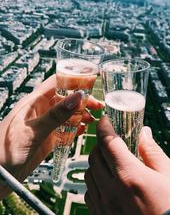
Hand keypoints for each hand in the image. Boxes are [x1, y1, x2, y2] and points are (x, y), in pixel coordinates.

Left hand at [0, 75, 102, 197]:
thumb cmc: (6, 151)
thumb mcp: (33, 131)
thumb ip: (56, 114)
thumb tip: (78, 96)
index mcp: (34, 102)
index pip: (56, 83)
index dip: (72, 81)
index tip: (90, 85)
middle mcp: (41, 110)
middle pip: (65, 98)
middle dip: (82, 101)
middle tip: (97, 106)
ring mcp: (45, 124)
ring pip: (67, 113)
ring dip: (80, 114)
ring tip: (92, 119)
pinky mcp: (47, 137)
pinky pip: (64, 128)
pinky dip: (75, 128)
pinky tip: (83, 130)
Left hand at [85, 116, 169, 214]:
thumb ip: (153, 152)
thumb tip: (143, 133)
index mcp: (130, 176)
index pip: (107, 142)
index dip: (104, 126)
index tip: (106, 119)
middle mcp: (112, 192)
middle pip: (95, 156)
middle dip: (102, 142)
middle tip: (115, 139)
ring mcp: (105, 208)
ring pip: (90, 174)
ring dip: (98, 161)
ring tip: (114, 160)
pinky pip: (91, 193)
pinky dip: (96, 180)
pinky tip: (111, 181)